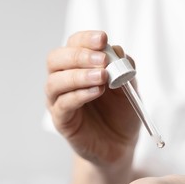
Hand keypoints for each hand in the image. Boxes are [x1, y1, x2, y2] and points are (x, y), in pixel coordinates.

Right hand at [46, 30, 139, 164]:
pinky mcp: (62, 121)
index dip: (85, 40)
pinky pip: (63, 105)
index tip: (103, 39)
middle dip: (79, 55)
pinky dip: (79, 95)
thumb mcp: (129, 89)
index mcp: (78, 68)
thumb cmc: (121, 114)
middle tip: (101, 59)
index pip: (72, 45)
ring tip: (102, 77)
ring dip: (78, 76)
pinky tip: (96, 92)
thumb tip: (117, 49)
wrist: (120, 144)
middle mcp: (64, 82)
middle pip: (56, 60)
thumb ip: (123, 70)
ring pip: (55, 82)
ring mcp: (59, 101)